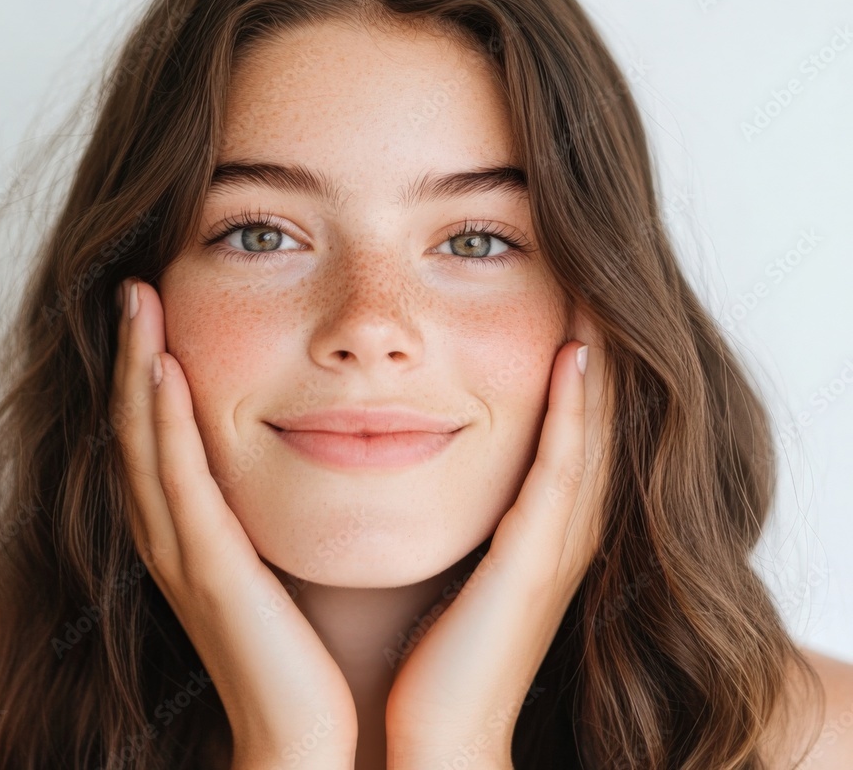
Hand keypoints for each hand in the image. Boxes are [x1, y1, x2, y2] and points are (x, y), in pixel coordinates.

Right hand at [110, 277, 357, 769]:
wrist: (312, 741)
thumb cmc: (312, 649)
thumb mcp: (286, 556)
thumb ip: (279, 506)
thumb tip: (319, 440)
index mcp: (193, 533)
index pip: (159, 434)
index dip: (148, 368)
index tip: (160, 305)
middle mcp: (173, 538)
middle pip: (136, 426)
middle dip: (132, 352)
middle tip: (134, 284)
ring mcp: (183, 554)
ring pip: (144, 442)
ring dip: (137, 368)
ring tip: (138, 300)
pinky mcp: (208, 573)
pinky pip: (179, 483)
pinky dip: (165, 422)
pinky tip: (164, 369)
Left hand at [383, 308, 612, 769]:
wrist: (434, 734)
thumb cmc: (427, 649)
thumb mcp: (450, 562)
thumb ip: (449, 510)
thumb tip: (406, 452)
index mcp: (539, 528)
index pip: (569, 427)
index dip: (575, 367)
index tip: (567, 299)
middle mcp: (561, 529)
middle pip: (594, 420)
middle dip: (596, 349)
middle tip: (594, 279)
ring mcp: (557, 543)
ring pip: (592, 432)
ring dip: (596, 364)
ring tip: (593, 295)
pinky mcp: (536, 559)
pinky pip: (565, 468)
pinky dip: (575, 411)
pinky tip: (573, 357)